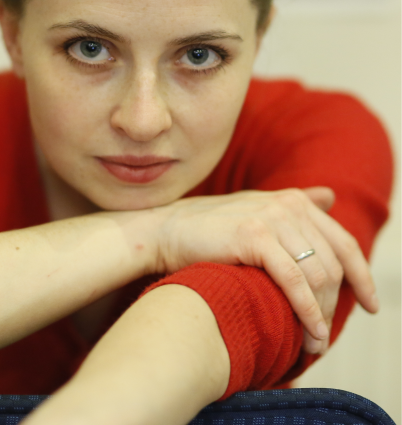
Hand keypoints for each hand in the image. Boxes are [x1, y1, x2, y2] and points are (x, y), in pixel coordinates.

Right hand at [152, 187, 377, 351]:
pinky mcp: (254, 236)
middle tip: (324, 335)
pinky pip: (294, 280)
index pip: (343, 242)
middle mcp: (288, 206)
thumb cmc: (211, 227)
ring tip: (314, 342)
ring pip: (318, 274)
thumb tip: (330, 196)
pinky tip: (309, 332)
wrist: (167, 230)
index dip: (362, 276)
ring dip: (322, 314)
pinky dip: (307, 310)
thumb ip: (296, 203)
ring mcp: (272, 219)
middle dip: (337, 305)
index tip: (370, 305)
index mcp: (294, 201)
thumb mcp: (257, 208)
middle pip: (334, 263)